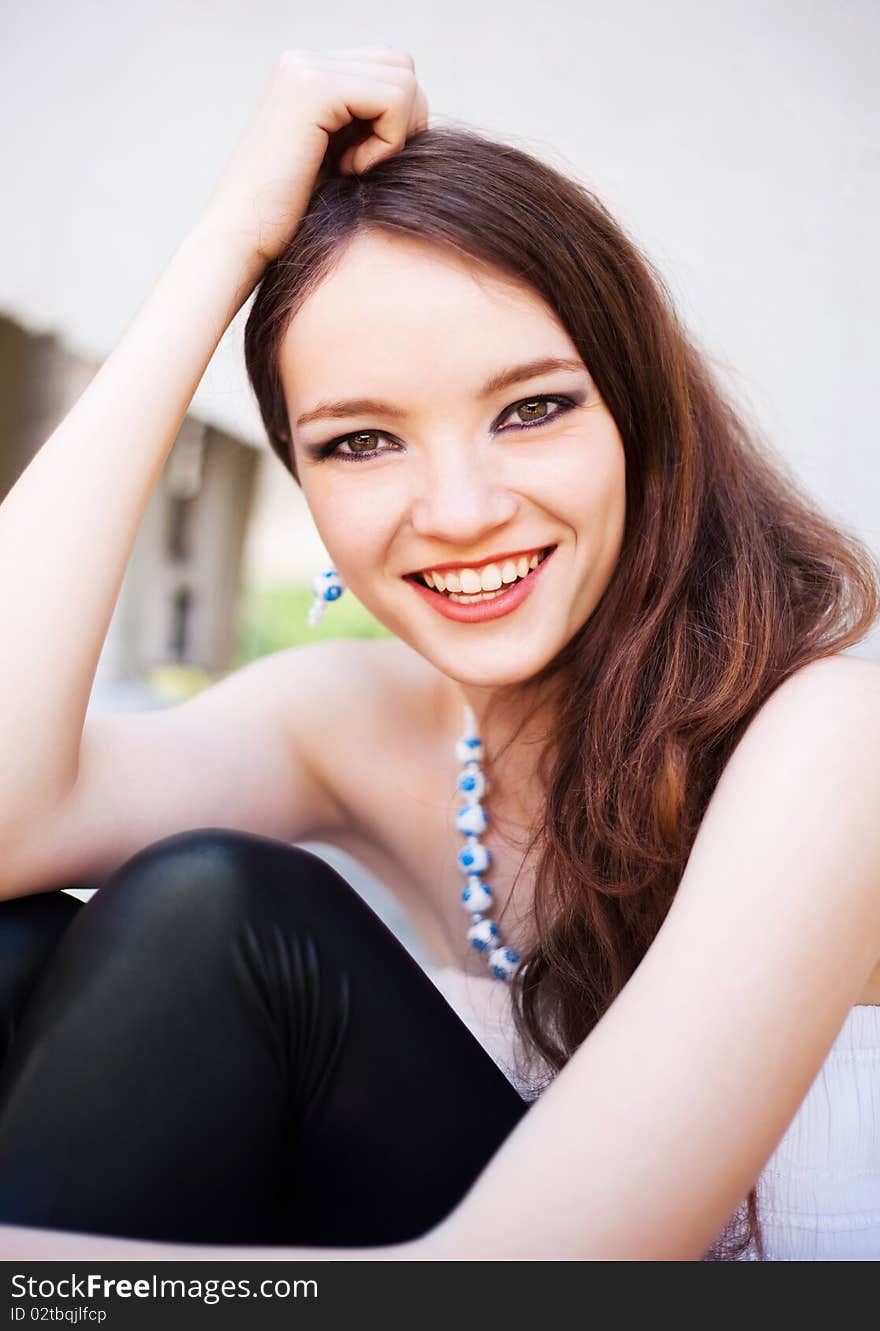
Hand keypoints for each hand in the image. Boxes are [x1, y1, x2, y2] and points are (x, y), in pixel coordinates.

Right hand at [199, 43, 428, 267]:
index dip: (398, 121)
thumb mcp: (339, 164)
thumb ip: (368, 127)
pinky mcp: (313, 87)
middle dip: (405, 123)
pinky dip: (387, 143)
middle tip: (368, 168)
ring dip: (395, 136)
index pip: (390, 70)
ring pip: (404, 79)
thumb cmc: (291, 223)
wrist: (241, 243)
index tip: (365, 165)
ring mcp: (306, 68)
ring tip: (354, 170)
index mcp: (309, 75)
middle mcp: (305, 61)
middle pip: (402, 66)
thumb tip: (422, 107)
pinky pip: (394, 99)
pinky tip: (350, 171)